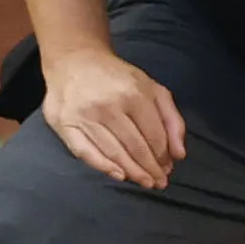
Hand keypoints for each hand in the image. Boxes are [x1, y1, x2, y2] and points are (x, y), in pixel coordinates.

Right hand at [41, 48, 186, 188]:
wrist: (75, 60)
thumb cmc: (118, 78)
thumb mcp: (151, 88)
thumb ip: (171, 119)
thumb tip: (179, 155)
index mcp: (133, 92)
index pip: (154, 135)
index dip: (163, 156)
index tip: (168, 168)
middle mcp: (108, 104)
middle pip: (135, 147)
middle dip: (150, 169)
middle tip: (158, 183)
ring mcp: (84, 115)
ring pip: (113, 152)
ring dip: (132, 172)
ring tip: (144, 182)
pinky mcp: (65, 124)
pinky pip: (86, 152)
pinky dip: (103, 167)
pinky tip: (119, 175)